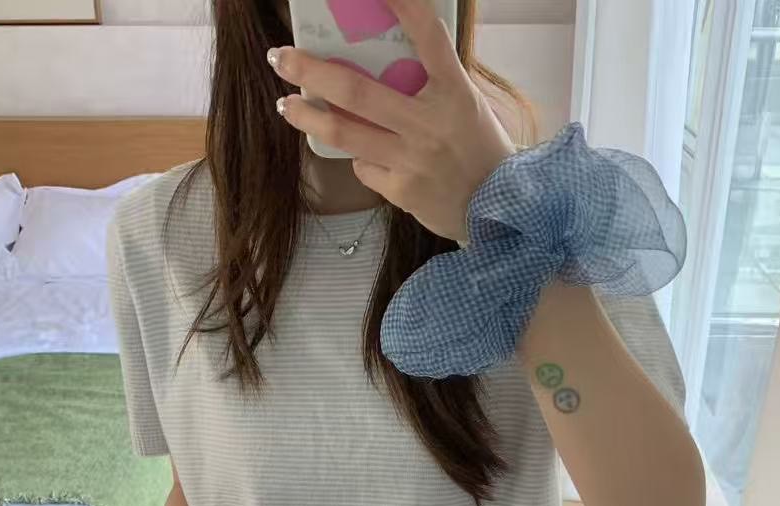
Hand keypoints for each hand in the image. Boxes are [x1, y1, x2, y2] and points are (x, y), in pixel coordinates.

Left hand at [271, 0, 514, 242]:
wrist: (499, 210)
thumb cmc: (479, 149)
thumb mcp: (465, 104)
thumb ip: (430, 81)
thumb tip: (381, 57)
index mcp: (454, 91)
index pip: (427, 35)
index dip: (402, 3)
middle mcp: (430, 123)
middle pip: (356, 91)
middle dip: (310, 70)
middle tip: (280, 56)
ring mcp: (412, 159)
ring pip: (345, 133)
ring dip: (307, 116)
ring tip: (286, 104)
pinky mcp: (402, 190)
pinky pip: (364, 166)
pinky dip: (358, 156)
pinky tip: (362, 154)